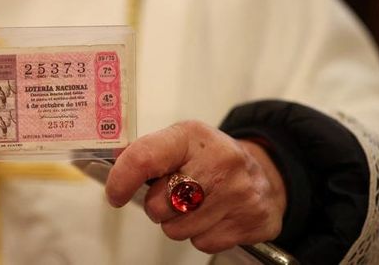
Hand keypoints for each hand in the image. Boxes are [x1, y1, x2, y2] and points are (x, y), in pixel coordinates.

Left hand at [106, 121, 285, 253]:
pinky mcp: (254, 220)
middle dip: (158, 206)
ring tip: (196, 204)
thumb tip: (115, 170)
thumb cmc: (211, 158)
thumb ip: (147, 153)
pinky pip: (204, 243)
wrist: (263, 173)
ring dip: (179, 223)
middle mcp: (220, 161)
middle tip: (173, 195)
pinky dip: (203, 234)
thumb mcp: (180, 142)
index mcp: (193, 136)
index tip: (115, 194)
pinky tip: (215, 215)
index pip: (144, 158)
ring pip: (178, 230)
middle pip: (158, 205)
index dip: (121, 181)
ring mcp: (240, 192)